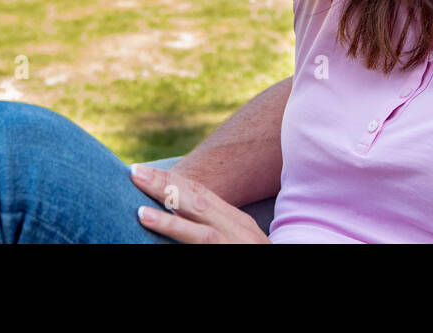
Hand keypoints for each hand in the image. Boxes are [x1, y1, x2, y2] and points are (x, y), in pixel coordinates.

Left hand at [130, 164, 271, 243]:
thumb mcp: (240, 238)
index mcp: (237, 220)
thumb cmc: (254, 251)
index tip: (145, 170)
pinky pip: (203, 247)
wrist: (298, 262)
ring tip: (139, 211)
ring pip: (200, 231)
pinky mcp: (231, 257)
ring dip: (169, 218)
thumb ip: (215, 227)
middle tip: (133, 172)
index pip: (201, 193)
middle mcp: (237, 229)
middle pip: (198, 201)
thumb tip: (185, 216)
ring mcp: (235, 245)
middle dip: (165, 186)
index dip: (172, 180)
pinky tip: (155, 232)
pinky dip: (178, 237)